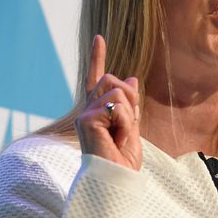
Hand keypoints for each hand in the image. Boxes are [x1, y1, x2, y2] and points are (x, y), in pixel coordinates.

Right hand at [75, 35, 141, 169]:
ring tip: (121, 137)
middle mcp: (87, 111)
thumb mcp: (132, 127)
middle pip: (112, 81)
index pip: (96, 80)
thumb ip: (129, 105)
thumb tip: (131, 79)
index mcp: (97, 112)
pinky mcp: (86, 120)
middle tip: (128, 126)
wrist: (116, 180)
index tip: (99, 38)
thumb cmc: (122, 161)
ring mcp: (85, 115)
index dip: (97, 58)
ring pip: (117, 92)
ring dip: (129, 115)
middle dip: (129, 99)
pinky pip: (118, 107)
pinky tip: (117, 139)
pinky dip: (126, 124)